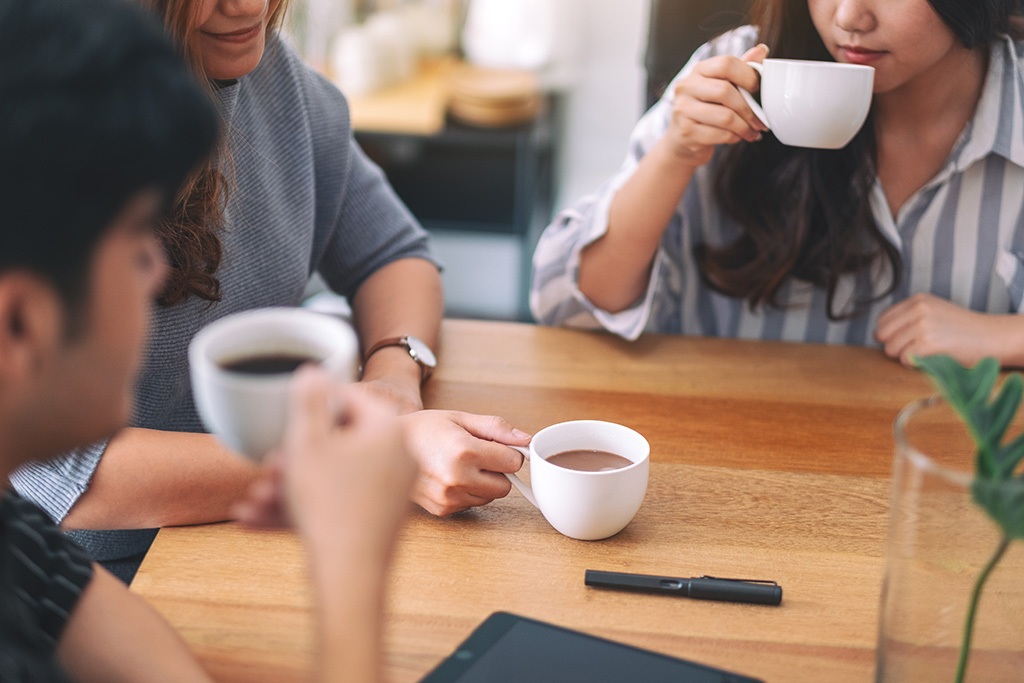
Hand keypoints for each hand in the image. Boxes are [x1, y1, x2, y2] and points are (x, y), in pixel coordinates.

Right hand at [235, 368, 416, 561]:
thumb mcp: (307, 443)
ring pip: (333, 476)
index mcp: (390, 428)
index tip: (285, 419)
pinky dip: (303, 507)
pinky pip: (338, 502)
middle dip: (295, 454)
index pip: (348, 397)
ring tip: (253, 498)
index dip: (311, 406)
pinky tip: (256, 517)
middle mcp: (400, 454)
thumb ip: (307, 400)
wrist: (349, 576)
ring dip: (290, 485)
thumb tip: (312, 369)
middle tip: (267, 467)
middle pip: (339, 440)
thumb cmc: (328, 504)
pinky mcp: (382, 516)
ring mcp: (394, 488)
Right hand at [399, 410, 531, 515]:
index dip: (508, 453)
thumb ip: (496, 428)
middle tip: (476, 456)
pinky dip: (467, 492)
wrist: (386, 446)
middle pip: (505, 486)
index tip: (494, 446)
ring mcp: (448, 497)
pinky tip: (449, 477)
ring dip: (482, 483)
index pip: (513, 463)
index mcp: (465, 451)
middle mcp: (456, 478)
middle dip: (497, 471)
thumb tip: (525, 439)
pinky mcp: (442, 509)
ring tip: (459, 465)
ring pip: (489, 497)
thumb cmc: (424, 428)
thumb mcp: (460, 418)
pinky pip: (471, 504)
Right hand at [660, 43, 768, 167]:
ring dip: (745, 127)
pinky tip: (738, 138)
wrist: (682, 141)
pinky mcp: (685, 132)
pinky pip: (719, 135)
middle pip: (725, 91)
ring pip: (725, 117)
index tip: (759, 90)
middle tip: (761, 120)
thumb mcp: (721, 86)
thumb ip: (739, 69)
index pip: (725, 64)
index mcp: (698, 70)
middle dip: (749, 108)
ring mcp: (683, 110)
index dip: (748, 75)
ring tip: (753, 132)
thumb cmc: (706, 110)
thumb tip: (762, 49)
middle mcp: (686, 87)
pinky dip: (734, 138)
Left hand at [875, 293, 1006, 366]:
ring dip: (903, 356)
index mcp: (917, 300)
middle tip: (913, 348)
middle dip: (893, 345)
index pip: (882, 320)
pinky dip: (913, 364)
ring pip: (890, 348)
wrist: (991, 337)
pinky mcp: (928, 343)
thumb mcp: (934, 311)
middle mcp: (918, 309)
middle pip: (882, 334)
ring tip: (925, 352)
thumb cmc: (962, 329)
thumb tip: (877, 334)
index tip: (905, 339)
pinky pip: (904, 359)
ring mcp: (923, 325)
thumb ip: (908, 317)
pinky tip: (930, 358)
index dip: (890, 334)